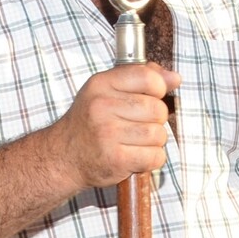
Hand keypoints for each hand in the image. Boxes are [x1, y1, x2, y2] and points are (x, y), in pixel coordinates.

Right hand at [52, 62, 178, 187]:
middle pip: (158, 110)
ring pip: (159, 135)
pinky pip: (155, 157)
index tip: (149, 97)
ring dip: (153, 142)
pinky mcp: (115, 159)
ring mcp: (107, 133)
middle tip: (136, 125)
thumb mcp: (107, 90)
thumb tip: (175, 78)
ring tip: (134, 142)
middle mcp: (102, 106)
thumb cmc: (90, 122)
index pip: (148, 78)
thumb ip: (141, 78)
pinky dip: (151, 159)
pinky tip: (135, 156)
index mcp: (101, 84)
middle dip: (155, 120)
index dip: (157, 89)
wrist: (63, 156)